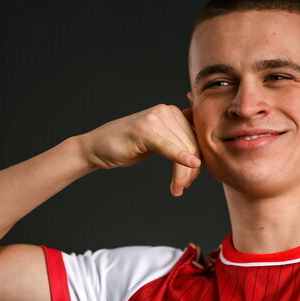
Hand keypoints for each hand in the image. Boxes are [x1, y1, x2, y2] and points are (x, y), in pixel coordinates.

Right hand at [75, 104, 202, 196]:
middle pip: (191, 145)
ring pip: (182, 150)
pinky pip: (168, 146)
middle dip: (190, 172)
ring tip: (177, 189)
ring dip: (182, 175)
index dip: (198, 161)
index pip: (196, 138)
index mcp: (172, 112)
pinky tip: (192, 165)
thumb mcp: (157, 140)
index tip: (190, 180)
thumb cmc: (127, 146)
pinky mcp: (145, 131)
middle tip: (182, 188)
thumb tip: (201, 153)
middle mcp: (166, 111)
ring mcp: (155, 119)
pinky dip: (181, 157)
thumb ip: (177, 139)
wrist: (97, 147)